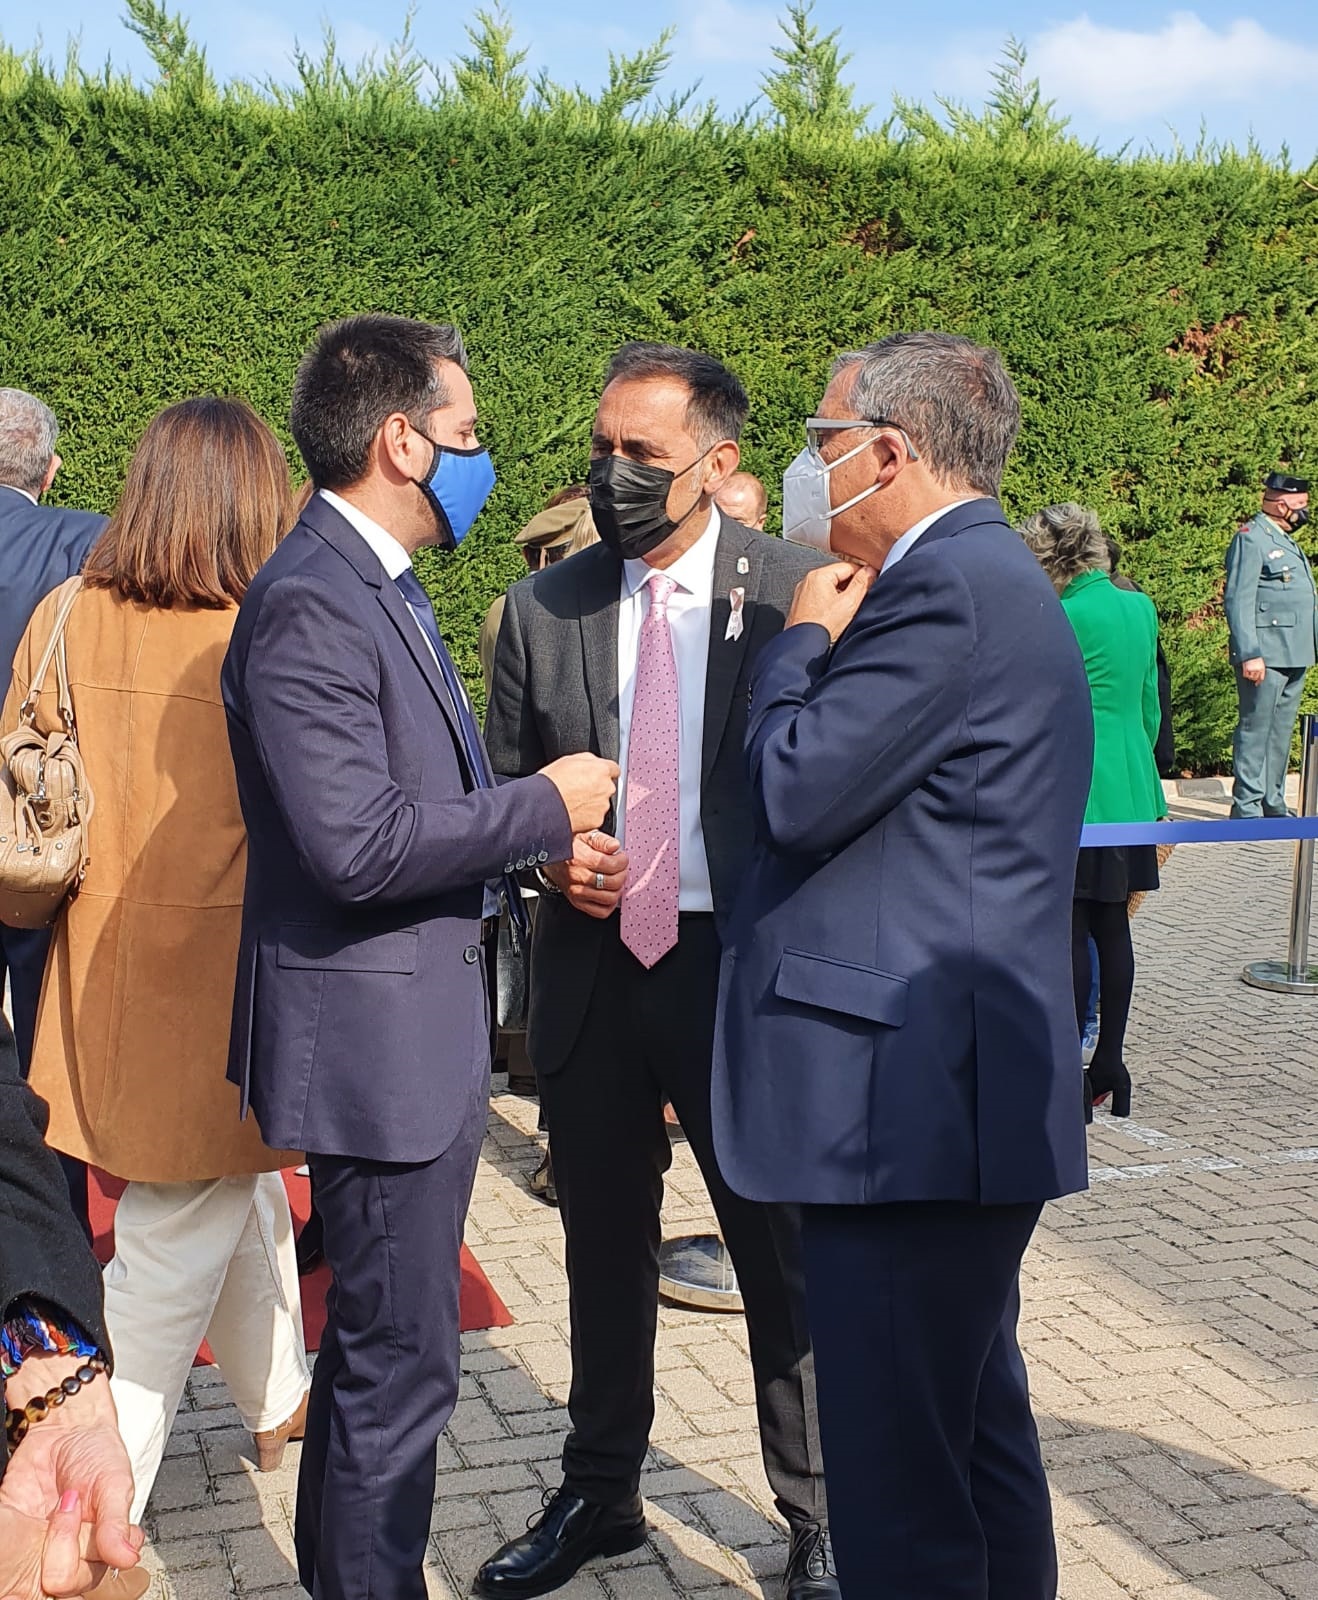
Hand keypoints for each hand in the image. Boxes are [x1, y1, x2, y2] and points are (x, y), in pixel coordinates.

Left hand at [0, 1356, 141, 1573]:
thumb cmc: (98, 1452)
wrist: (67, 1426)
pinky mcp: (14, 1528)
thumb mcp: (115, 1483)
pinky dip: (17, 1536)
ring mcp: (42, 1541)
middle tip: (74, 1505)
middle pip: (62, 1582)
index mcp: (100, 1547)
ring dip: (50, 1537)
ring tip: (63, 1503)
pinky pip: (8, 1552)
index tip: (94, 1526)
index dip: (87, 1561)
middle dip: (65, 1544)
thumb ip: (117, 1522)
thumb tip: (127, 1557)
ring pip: (35, 1572)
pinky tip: (39, 1511)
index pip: (90, 1579)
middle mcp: (71, 1549)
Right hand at [540, 753, 618, 833]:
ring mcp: (603, 805)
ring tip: (573, 802)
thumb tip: (593, 762)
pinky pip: (595, 817)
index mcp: (601, 770)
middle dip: (597, 788)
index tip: (597, 775)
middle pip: (607, 787)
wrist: (544, 806)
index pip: (614, 769)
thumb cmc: (552, 783)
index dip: (603, 772)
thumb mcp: (568, 760)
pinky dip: (587, 816)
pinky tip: (573, 812)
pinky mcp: (597, 821)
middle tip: (578, 789)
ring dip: (592, 802)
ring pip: (601, 803)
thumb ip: (587, 759)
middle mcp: (606, 787)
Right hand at [543, 831, 629, 919]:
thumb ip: (601, 840)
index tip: (621, 857)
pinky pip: (601, 911)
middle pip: (612, 882)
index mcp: (579, 858)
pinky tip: (609, 892)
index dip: (622, 861)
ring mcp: (577, 892)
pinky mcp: (578, 902)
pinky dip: (610, 904)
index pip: (610, 864)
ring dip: (618, 889)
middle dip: (622, 873)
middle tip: (621, 868)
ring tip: (616, 879)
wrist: (552, 861)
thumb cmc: (570, 848)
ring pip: (609, 898)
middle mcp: (577, 877)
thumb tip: (614, 846)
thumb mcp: (584, 836)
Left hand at [786, 562, 876, 642]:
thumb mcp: (849, 603)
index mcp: (818, 576)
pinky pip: (821, 600)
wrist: (803, 647)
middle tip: (861, 600)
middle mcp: (808, 582)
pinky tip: (836, 618)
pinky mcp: (801, 607)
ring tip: (847, 612)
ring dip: (842, 597)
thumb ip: (862, 584)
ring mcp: (803, 595)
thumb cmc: (822, 627)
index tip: (872, 582)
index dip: (863, 574)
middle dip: (851, 587)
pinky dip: (831, 606)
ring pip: (830, 589)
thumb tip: (870, 571)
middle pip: (838, 577)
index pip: (848, 566)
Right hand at [1242, 657, 1266, 683]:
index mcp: (1262, 669)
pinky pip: (1245, 675)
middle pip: (1255, 678)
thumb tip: (1258, 679)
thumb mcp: (1261, 664)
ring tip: (1248, 672)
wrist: (1250, 653)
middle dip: (1253, 678)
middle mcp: (1257, 670)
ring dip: (1249, 676)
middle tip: (1251, 675)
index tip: (1256, 684)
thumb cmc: (1256, 659)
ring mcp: (1252, 670)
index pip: (1261, 678)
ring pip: (1250, 677)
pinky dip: (1245, 674)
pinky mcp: (1246, 669)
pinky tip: (1245, 671)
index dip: (1259, 682)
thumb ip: (1261, 671)